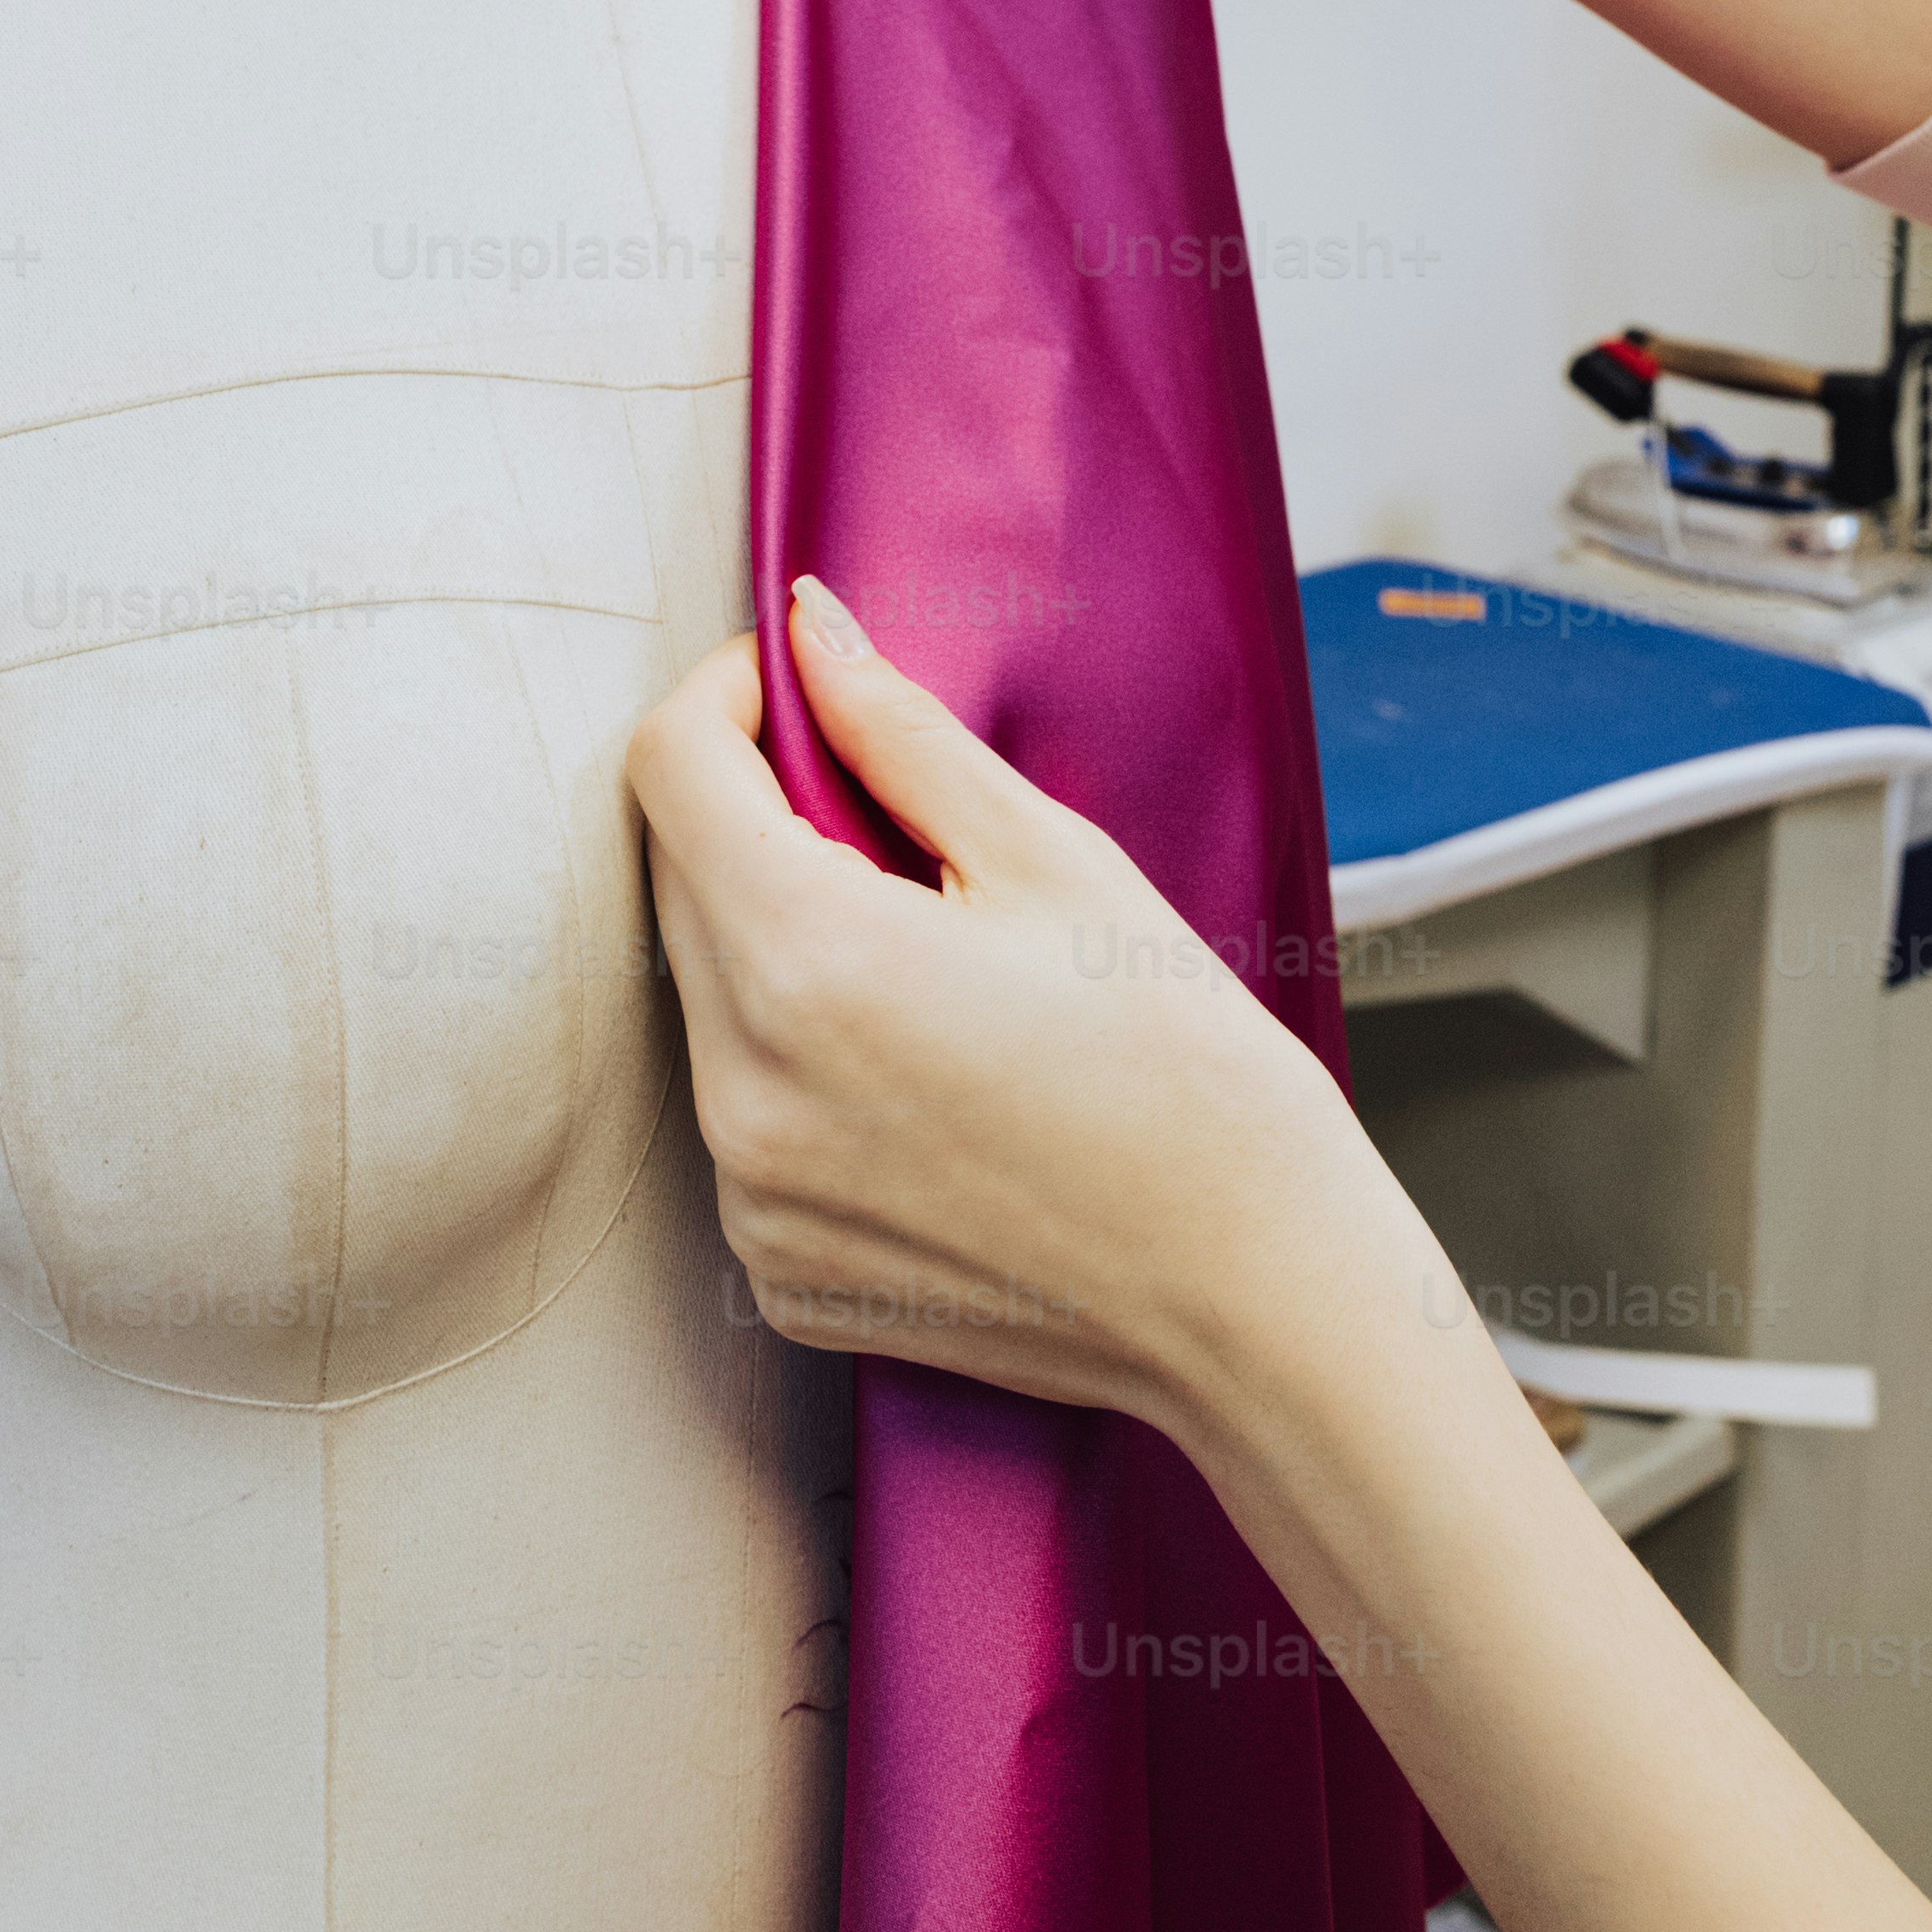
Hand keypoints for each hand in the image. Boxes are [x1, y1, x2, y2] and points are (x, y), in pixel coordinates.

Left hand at [628, 582, 1372, 1436]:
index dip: (727, 696)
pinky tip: (925, 1073)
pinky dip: (802, 1065)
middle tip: (895, 823)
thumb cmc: (1188, 1075)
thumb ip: (901, 734)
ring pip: (708, 1000)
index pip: (672, 769)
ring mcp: (751, 1194)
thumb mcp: (1055, 863)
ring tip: (930, 961)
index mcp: (808, 961)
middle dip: (759, 815)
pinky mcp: (779, 1266)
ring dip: (779, 942)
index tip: (794, 688)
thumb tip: (810, 631)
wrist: (1259, 1299)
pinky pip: (744, 1117)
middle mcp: (744, 1090)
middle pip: (680, 882)